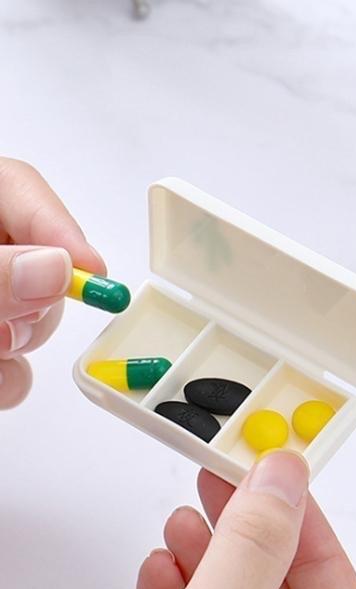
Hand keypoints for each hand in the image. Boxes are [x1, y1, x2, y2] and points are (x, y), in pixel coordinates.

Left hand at [0, 158, 104, 408]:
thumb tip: (57, 269)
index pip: (18, 188)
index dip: (61, 227)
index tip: (95, 273)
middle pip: (38, 265)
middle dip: (32, 307)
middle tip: (4, 330)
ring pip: (29, 324)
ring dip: (13, 352)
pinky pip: (13, 367)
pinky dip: (5, 381)